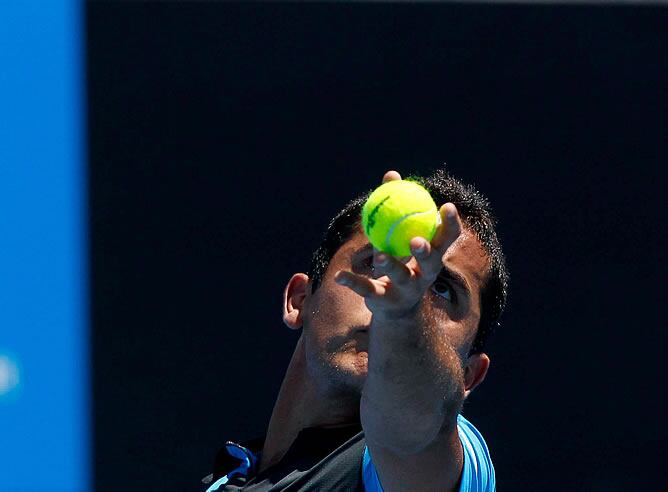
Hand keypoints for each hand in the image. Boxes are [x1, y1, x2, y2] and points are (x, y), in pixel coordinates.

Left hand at [334, 170, 462, 321]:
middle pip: (430, 263)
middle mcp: (425, 275)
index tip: (446, 206)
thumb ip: (397, 206)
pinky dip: (352, 282)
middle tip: (415, 240)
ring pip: (399, 277)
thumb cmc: (401, 262)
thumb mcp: (400, 236)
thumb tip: (391, 174)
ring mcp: (406, 290)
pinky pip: (367, 289)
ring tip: (380, 256)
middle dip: (425, 252)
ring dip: (390, 266)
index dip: (449, 225)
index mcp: (433, 256)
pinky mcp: (384, 301)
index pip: (446, 239)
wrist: (395, 308)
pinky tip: (339, 276)